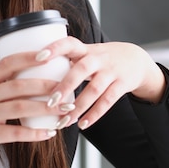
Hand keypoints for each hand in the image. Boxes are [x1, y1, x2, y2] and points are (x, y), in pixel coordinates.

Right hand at [0, 51, 72, 167]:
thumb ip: (1, 88)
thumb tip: (31, 78)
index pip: (7, 64)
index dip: (28, 57)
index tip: (48, 54)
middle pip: (18, 85)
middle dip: (45, 84)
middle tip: (66, 86)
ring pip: (20, 107)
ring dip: (46, 108)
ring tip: (64, 110)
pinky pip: (15, 133)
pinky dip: (34, 134)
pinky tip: (49, 134)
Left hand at [37, 37, 165, 129]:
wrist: (136, 59)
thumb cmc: (102, 59)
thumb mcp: (86, 53)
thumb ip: (66, 61)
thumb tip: (32, 73)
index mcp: (86, 49)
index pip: (69, 43)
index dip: (54, 48)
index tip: (38, 57)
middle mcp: (99, 58)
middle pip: (82, 69)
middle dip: (65, 86)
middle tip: (50, 102)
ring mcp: (112, 71)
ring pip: (95, 89)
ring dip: (79, 106)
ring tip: (64, 121)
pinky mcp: (122, 84)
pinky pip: (108, 101)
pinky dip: (94, 114)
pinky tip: (82, 124)